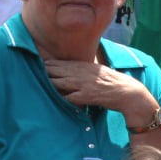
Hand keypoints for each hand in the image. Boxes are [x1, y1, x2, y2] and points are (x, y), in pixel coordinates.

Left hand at [43, 59, 157, 124]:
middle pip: (58, 70)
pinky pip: (69, 97)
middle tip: (33, 70)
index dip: (50, 63)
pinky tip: (52, 97)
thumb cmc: (114, 82)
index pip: (63, 63)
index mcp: (85, 66)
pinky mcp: (86, 96)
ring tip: (38, 82)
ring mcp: (83, 85)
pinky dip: (60, 97)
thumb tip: (76, 69)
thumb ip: (86, 69)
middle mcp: (82, 73)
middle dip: (46, 71)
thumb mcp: (99, 71)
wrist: (127, 92)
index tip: (40, 63)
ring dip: (49, 82)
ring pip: (60, 82)